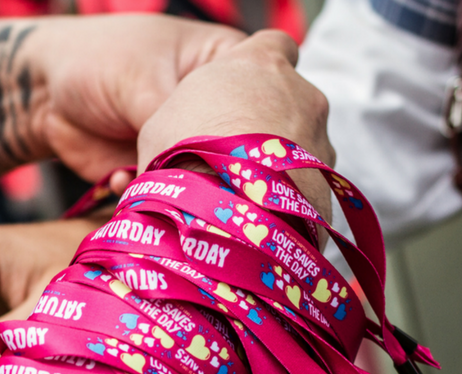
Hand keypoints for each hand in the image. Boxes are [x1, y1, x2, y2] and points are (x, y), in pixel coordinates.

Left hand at [28, 14, 245, 182]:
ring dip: (179, 187)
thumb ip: (176, 121)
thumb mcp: (142, 81)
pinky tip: (119, 182)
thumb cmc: (98, 62)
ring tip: (155, 186)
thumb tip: (201, 161)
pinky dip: (145, 195)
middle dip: (216, 165)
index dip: (265, 122)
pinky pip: (165, 193)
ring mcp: (184, 143)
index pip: (263, 92)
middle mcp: (208, 111)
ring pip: (200, 175)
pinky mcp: (158, 171)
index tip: (250, 149)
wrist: (45, 95)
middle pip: (234, 145)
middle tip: (197, 179)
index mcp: (219, 67)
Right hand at [137, 30, 334, 228]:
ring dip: (277, 163)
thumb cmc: (183, 153)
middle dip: (268, 124)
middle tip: (234, 154)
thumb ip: (187, 118)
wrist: (221, 207)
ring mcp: (319, 138)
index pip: (274, 46)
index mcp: (261, 63)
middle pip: (289, 100)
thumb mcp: (162, 125)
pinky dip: (286, 195)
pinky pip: (306, 183)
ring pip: (302, 145)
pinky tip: (259, 210)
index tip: (241, 93)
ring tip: (245, 189)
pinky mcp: (327, 182)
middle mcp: (301, 93)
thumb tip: (179, 146)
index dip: (258, 69)